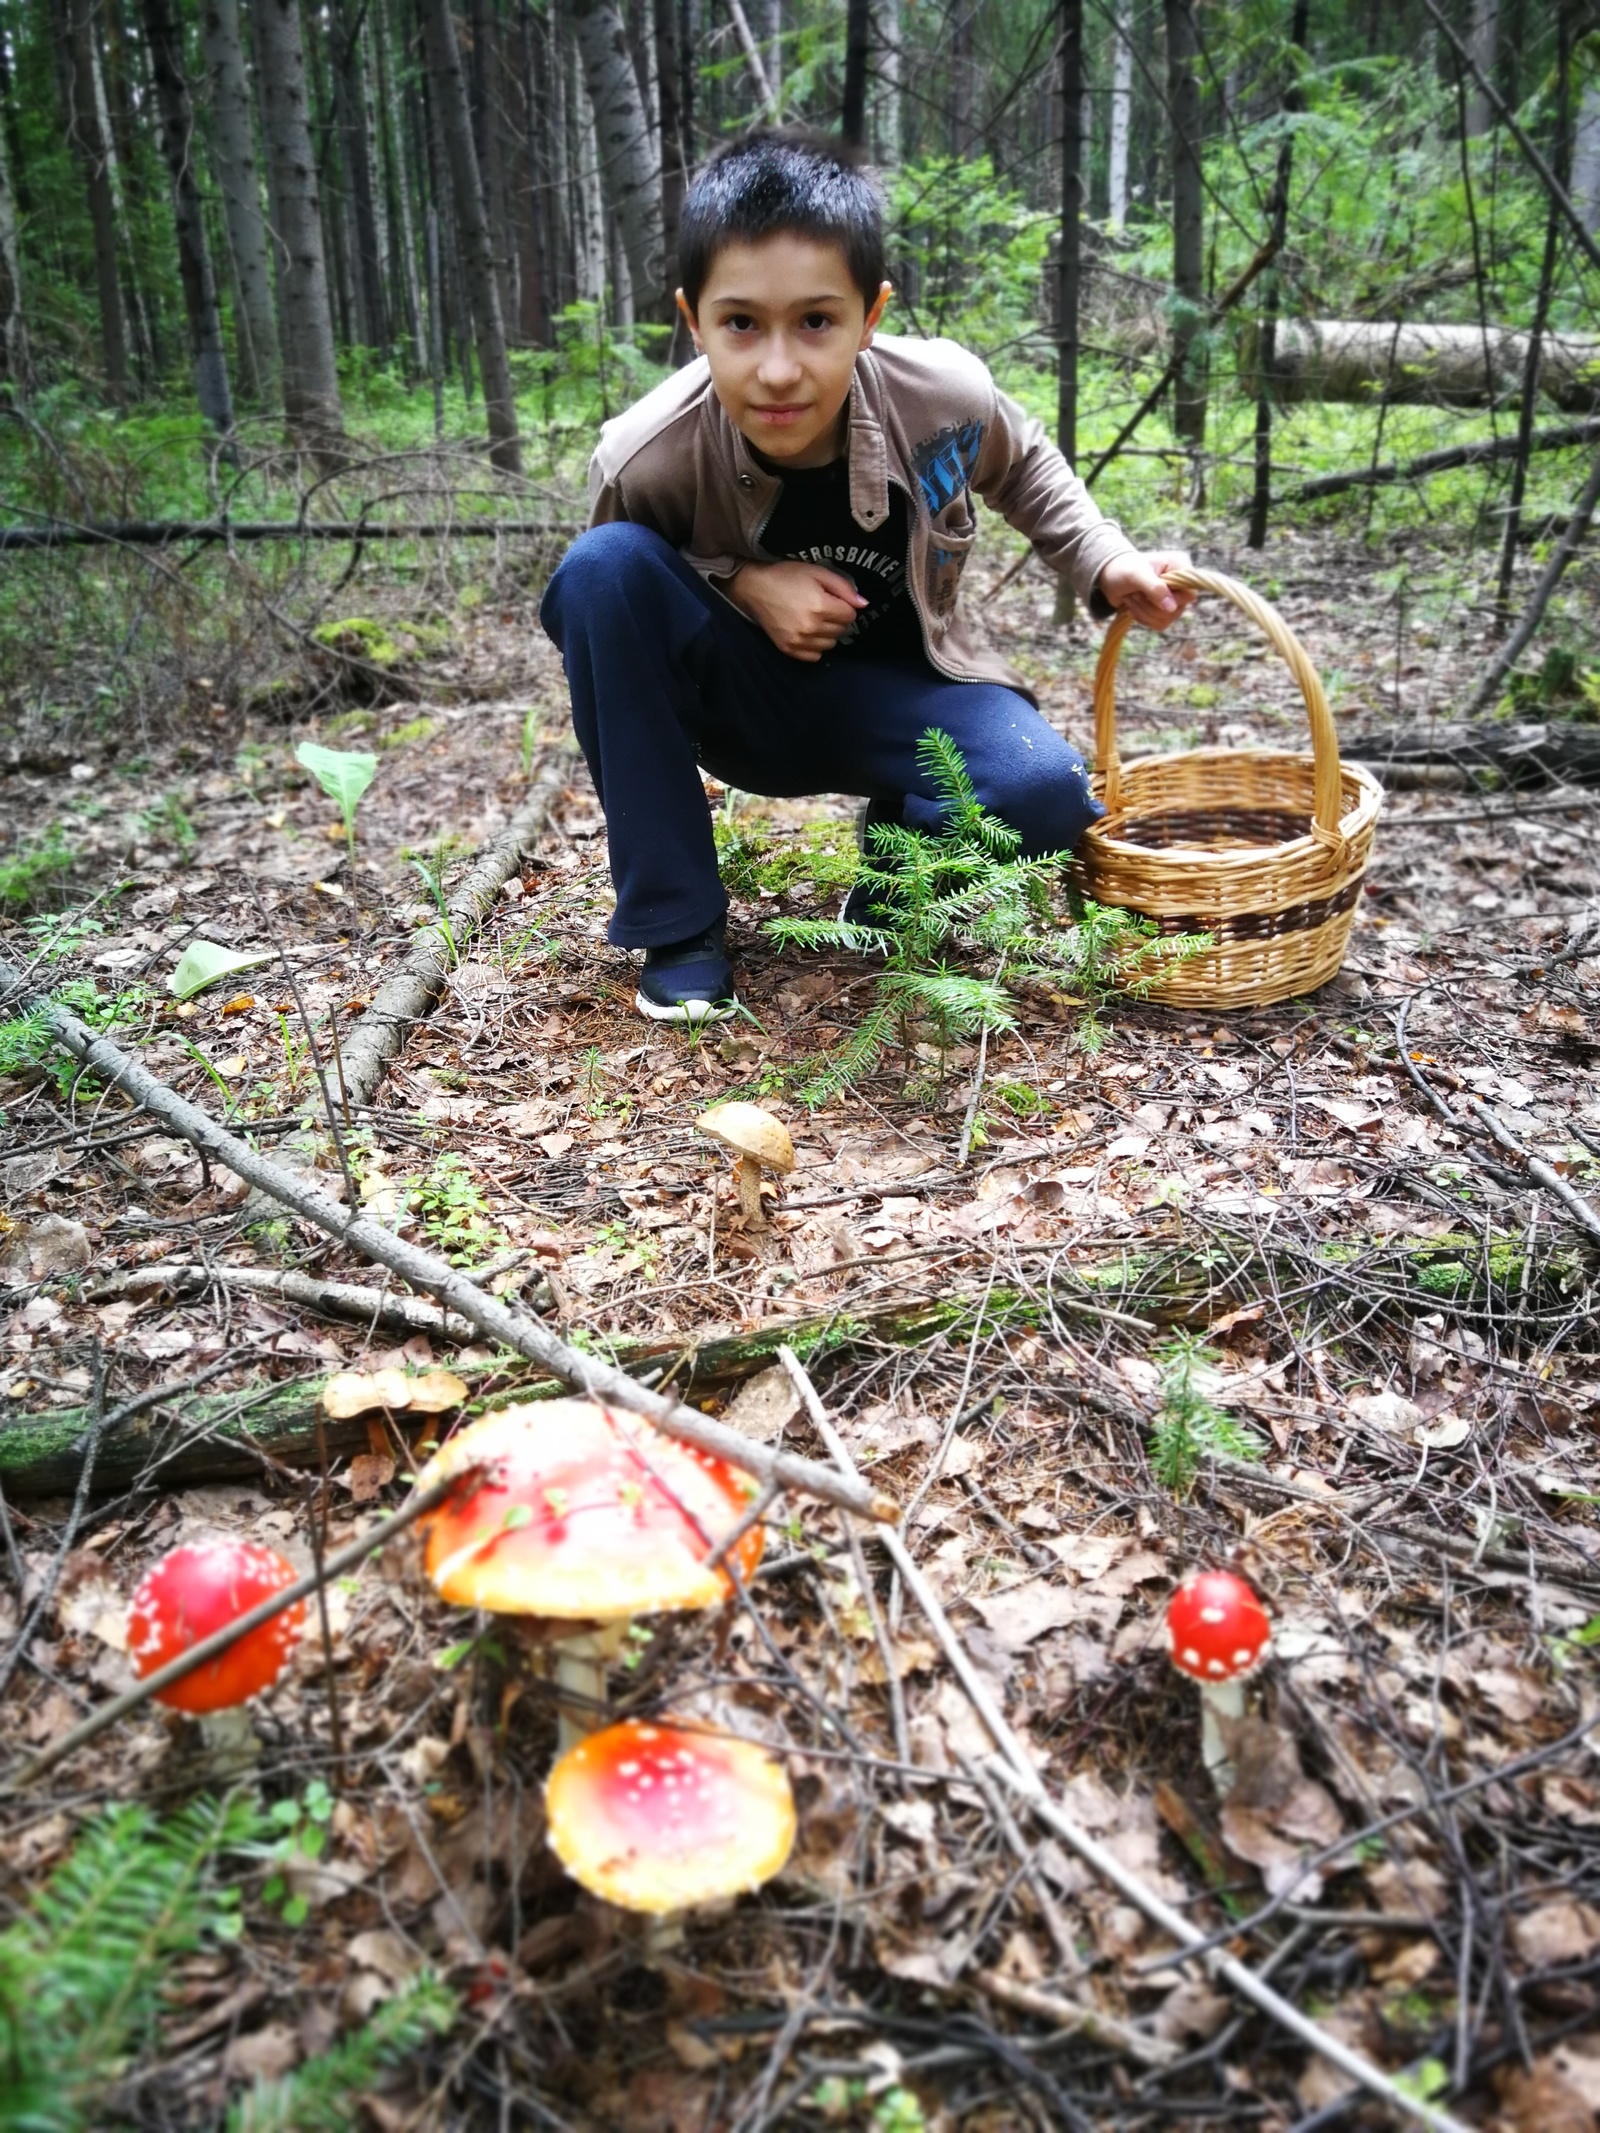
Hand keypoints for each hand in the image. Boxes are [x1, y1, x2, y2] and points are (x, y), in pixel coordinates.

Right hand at [729, 560, 866, 660]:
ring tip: (814, 619)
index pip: (850, 615)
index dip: (844, 605)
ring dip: (827, 633)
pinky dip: (815, 646)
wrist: (754, 588)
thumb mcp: (817, 572)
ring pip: (830, 644)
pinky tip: (807, 633)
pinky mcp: (788, 649)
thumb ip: (844, 588)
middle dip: (837, 619)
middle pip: (842, 630)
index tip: (832, 599)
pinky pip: (815, 656)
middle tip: (822, 607)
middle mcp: (811, 627)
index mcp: (821, 606)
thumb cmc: (787, 576)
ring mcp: (799, 641)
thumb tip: (864, 604)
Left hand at [1098, 548, 1195, 631]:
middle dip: (1151, 606)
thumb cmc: (1123, 569)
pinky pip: (1160, 624)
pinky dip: (1143, 618)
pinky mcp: (1162, 610)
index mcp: (1179, 567)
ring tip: (1132, 597)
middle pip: (1178, 609)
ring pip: (1168, 619)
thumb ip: (1155, 588)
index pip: (1191, 592)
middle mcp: (1179, 584)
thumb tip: (1172, 608)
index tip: (1153, 595)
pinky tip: (1133, 607)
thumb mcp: (1136, 574)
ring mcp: (1172, 598)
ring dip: (1144, 612)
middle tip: (1136, 593)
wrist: (1109, 577)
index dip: (1174, 599)